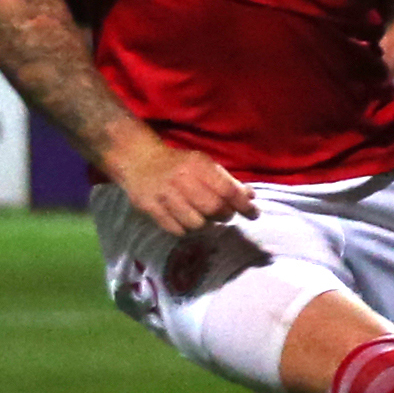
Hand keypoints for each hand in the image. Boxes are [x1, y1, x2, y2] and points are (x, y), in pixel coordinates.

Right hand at [111, 134, 255, 240]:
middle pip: (212, 208)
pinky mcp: (150, 209)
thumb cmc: (179, 164)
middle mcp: (181, 181)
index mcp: (198, 166)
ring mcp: (164, 196)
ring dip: (207, 225)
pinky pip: (176, 230)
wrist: (140, 161)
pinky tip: (190, 223)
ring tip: (207, 219)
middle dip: (225, 215)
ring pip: (195, 223)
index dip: (243, 205)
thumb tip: (250, 197)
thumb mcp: (204, 163)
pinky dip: (188, 230)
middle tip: (226, 215)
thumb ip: (227, 180)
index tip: (253, 214)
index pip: (227, 190)